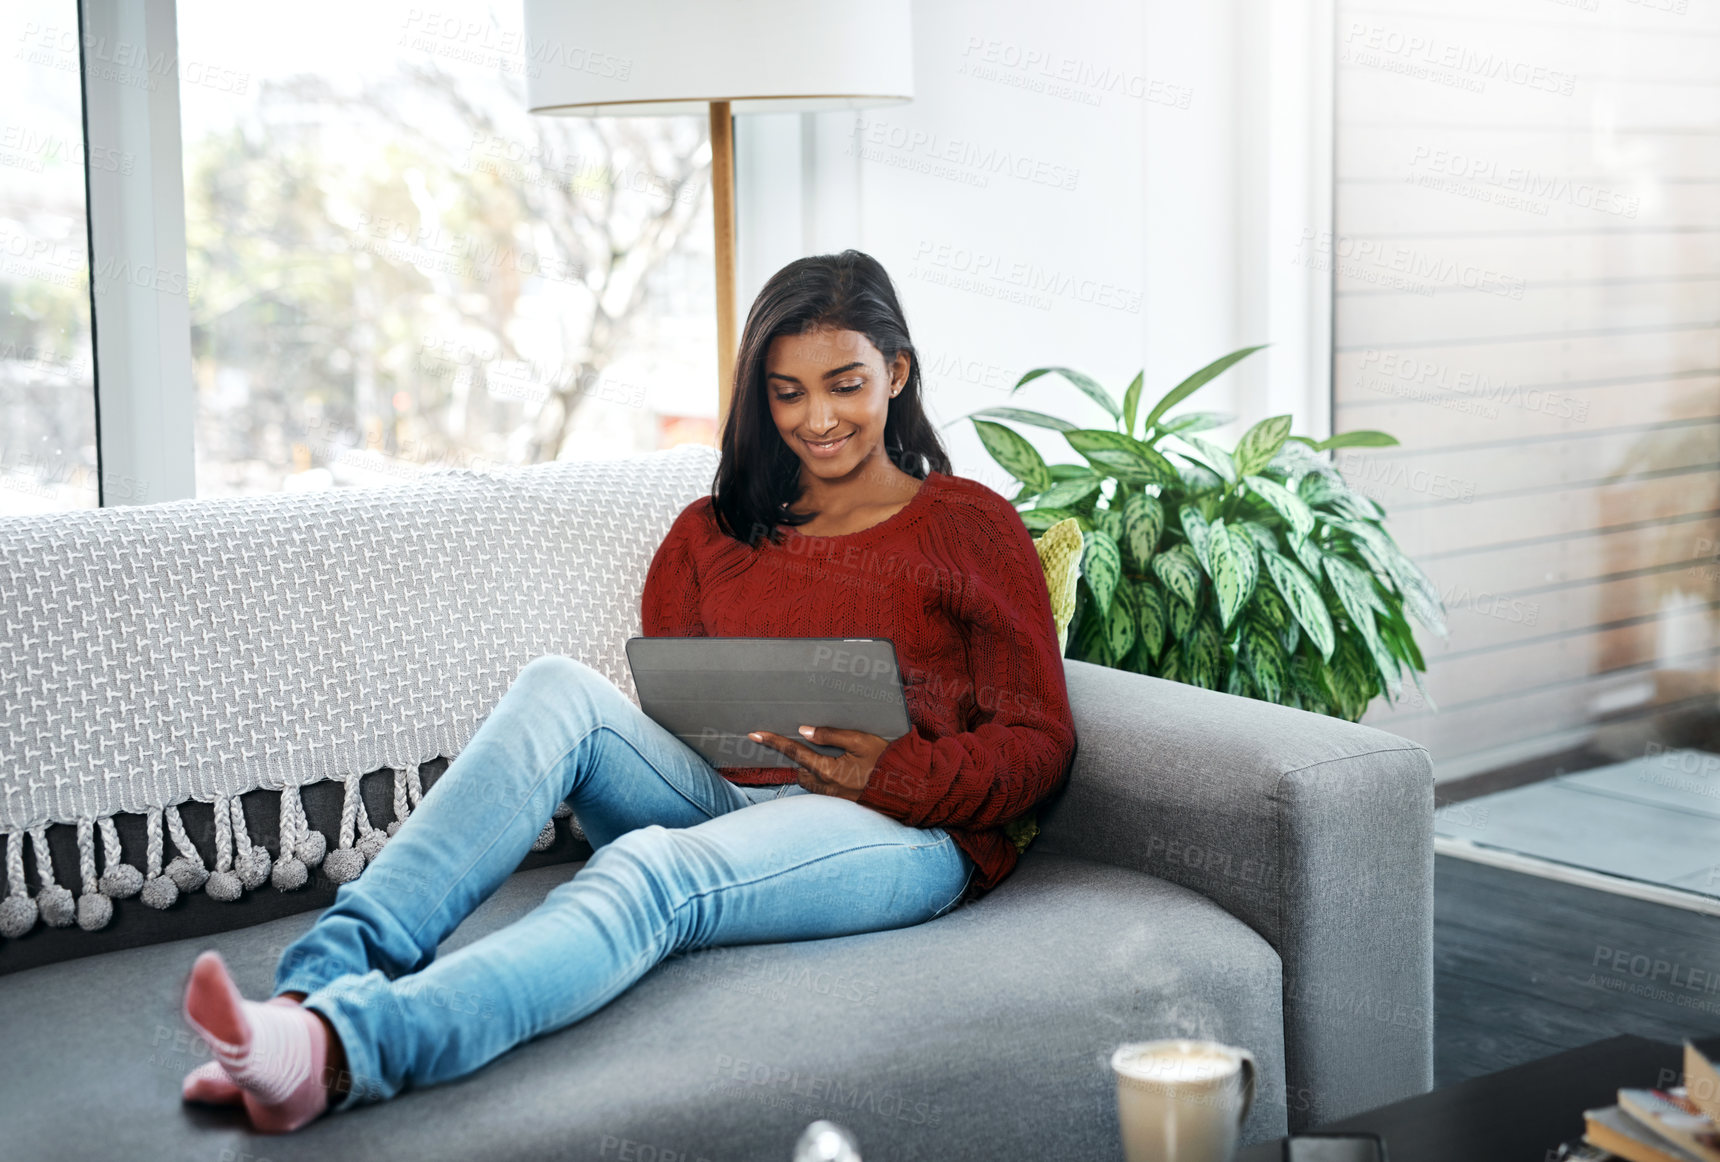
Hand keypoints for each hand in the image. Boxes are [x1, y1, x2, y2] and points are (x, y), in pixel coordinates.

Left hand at [746, 726, 890, 801]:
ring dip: (815, 772)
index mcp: (828, 770)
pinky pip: (826, 791)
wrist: (908, 789)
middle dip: (803, 761)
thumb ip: (830, 735)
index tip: (755, 734)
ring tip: (834, 760)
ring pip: (812, 783)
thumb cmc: (885, 762)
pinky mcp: (844, 803)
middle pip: (801, 772)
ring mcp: (834, 798)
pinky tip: (845, 772)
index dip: (773, 741)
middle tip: (816, 747)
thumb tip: (805, 731)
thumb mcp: (860, 741)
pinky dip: (827, 780)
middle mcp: (826, 787)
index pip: (794, 753)